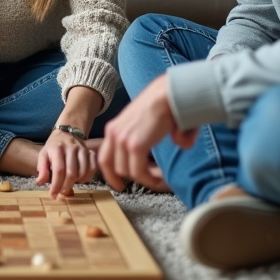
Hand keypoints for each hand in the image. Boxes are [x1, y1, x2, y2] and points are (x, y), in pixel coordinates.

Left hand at [36, 129, 98, 198]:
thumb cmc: (53, 147)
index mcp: (57, 149)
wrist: (66, 133)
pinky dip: (87, 177)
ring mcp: (82, 149)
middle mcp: (71, 148)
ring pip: (83, 172)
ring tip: (69, 183)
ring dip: (76, 182)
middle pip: (72, 173)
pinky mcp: (90, 152)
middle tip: (62, 191)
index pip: (59, 170)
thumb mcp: (43, 154)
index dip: (56, 184)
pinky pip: (93, 168)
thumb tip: (40, 182)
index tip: (53, 194)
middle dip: (66, 186)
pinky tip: (80, 179)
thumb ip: (42, 168)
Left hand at [97, 75, 194, 192]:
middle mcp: (114, 133)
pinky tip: (159, 177)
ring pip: (127, 171)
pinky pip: (138, 172)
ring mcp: (123, 139)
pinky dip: (149, 179)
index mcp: (114, 127)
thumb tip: (175, 145)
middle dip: (131, 178)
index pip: (104, 157)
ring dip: (144, 178)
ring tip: (159, 177)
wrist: (169, 94)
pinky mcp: (135, 145)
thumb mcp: (145, 121)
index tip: (119, 184)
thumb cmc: (163, 104)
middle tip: (150, 180)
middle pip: (114, 167)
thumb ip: (150, 136)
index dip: (110, 174)